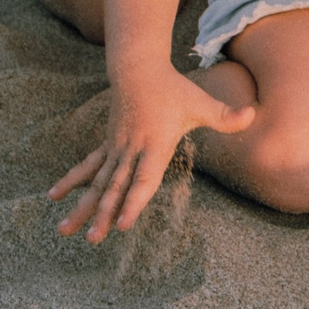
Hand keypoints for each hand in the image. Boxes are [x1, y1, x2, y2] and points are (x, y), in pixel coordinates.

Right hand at [49, 72, 254, 242]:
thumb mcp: (200, 102)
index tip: (122, 224)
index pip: (144, 179)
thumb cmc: (173, 89)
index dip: (134, 202)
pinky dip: (71, 183)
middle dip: (103, 215)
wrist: (138, 68)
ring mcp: (116, 149)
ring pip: (97, 183)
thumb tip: (254, 114)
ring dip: (81, 207)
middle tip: (93, 240)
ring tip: (63, 230)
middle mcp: (131, 150)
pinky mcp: (109, 146)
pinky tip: (54, 198)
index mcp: (154, 144)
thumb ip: (225, 114)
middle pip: (115, 188)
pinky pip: (87, 168)